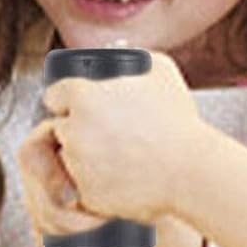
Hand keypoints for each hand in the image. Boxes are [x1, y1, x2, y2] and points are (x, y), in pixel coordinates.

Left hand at [39, 53, 207, 225]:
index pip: (54, 96)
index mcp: (82, 96)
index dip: (68, 100)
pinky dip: (96, 183)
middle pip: (60, 127)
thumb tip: (117, 53)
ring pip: (70, 158)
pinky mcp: (87, 193)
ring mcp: (78, 164)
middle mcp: (73, 130)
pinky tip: (122, 175)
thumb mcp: (160, 70)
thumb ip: (130, 57)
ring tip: (120, 155)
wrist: (192, 172)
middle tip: (108, 132)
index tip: (81, 107)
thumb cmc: (178, 121)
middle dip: (77, 128)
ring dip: (85, 156)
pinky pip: (83, 186)